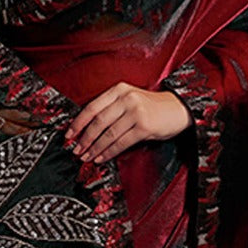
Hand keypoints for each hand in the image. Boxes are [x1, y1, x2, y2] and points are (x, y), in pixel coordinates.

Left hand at [64, 82, 192, 163]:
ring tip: (86, 156)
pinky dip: (109, 152)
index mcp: (119, 90)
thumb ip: (112, 108)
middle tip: (76, 149)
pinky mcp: (144, 126)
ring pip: (108, 134)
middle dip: (84, 138)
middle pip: (98, 121)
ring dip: (94, 148)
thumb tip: (88, 128)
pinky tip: (102, 157)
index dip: (78, 122)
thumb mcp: (130, 99)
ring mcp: (136, 112)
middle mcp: (126, 98)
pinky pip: (121, 142)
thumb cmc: (153, 107)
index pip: (92, 107)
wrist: (178, 109)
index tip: (69, 134)